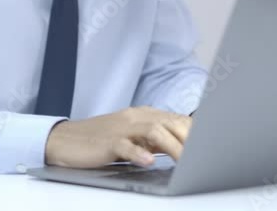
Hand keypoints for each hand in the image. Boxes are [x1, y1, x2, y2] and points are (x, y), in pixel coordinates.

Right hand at [45, 106, 191, 168]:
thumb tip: (183, 148)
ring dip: (172, 146)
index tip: (211, 144)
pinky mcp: (108, 142)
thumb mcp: (134, 138)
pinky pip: (126, 146)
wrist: (65, 140)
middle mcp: (136, 117)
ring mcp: (122, 128)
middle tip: (203, 156)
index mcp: (145, 115)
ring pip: (154, 131)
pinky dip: (139, 153)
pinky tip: (148, 161)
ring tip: (185, 161)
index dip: (195, 131)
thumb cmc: (102, 141)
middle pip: (170, 122)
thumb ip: (156, 140)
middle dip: (189, 139)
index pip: (177, 119)